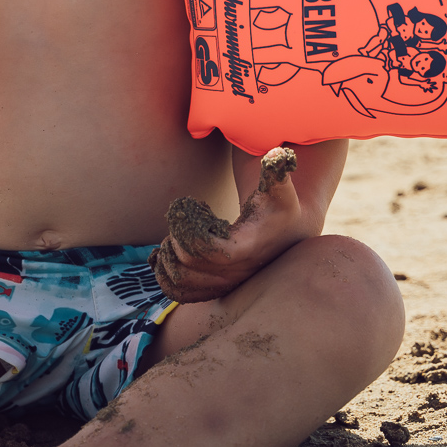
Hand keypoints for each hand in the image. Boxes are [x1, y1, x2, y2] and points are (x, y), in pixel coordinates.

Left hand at [150, 146, 313, 303]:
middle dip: (176, 235)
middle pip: (186, 262)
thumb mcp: (280, 190)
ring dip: (167, 255)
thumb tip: (278, 153)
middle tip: (182, 216)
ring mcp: (222, 285)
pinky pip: (177, 292)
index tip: (192, 202)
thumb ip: (277, 173)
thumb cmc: (278, 209)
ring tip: (175, 235)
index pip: (204, 249)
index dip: (189, 225)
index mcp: (246, 250)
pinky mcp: (211, 290)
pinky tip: (164, 252)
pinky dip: (162, 275)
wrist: (284, 238)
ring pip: (177, 279)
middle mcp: (234, 274)